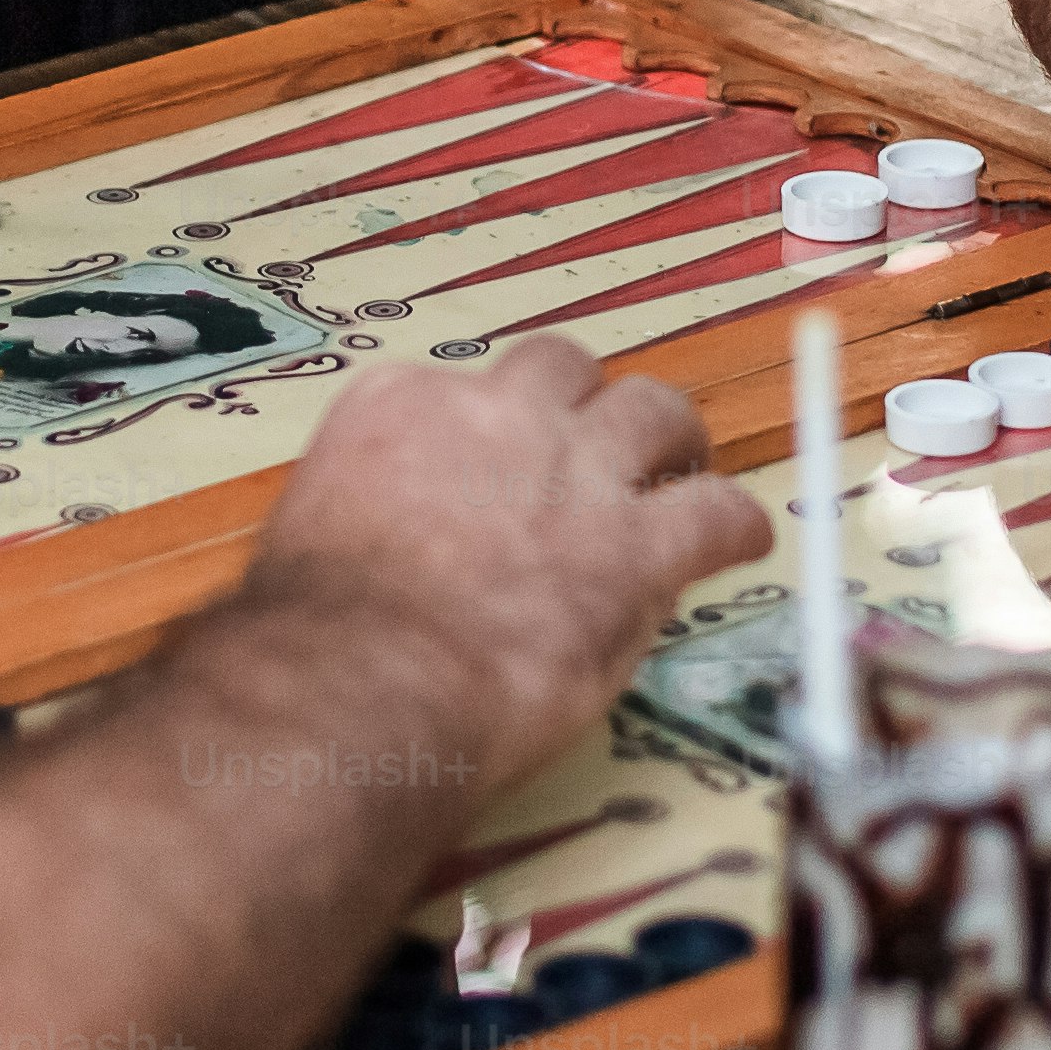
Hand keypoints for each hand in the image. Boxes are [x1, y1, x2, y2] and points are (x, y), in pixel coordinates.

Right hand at [232, 340, 766, 785]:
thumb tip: (380, 549)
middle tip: (595, 450)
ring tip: (679, 469)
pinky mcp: (639, 546)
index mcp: (402, 406)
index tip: (489, 471)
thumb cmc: (315, 635)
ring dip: (669, 439)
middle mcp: (494, 416)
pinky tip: (738, 540)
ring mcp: (575, 472)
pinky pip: (717, 511)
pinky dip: (734, 524)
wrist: (364, 679)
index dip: (484, 434)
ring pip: (652, 409)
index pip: (459, 390)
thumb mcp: (312, 538)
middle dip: (583, 406)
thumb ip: (362, 517)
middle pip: (562, 370)